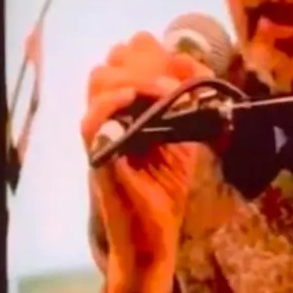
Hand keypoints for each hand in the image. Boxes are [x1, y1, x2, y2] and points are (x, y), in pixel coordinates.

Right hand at [80, 33, 213, 292]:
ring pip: (99, 81)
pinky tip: (137, 100)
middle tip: (178, 82)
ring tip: (167, 92)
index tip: (190, 67)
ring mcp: (101, 135)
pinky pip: (91, 122)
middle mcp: (110, 115)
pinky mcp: (99, 159)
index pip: (129, 58)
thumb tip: (201, 74)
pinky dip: (112, 104)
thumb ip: (188, 108)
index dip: (158, 52)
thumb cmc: (163, 193)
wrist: (153, 239)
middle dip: (149, 59)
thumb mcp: (183, 141)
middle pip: (113, 61)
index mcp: (127, 108)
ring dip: (138, 77)